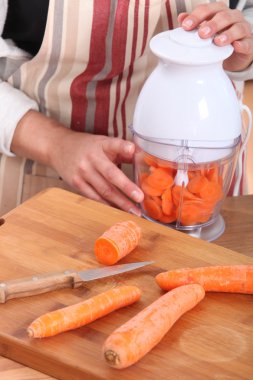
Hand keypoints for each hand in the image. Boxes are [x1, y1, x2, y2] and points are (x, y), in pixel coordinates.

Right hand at [11, 110, 143, 214]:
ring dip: (120, 202)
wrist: (58, 147)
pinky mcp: (76, 183)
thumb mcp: (103, 143)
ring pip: (104, 190)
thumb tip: (143, 159)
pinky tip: (117, 211)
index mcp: (101, 144)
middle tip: (140, 198)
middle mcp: (92, 158)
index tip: (132, 150)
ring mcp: (83, 172)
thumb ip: (122, 151)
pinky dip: (107, 205)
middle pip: (110, 174)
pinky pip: (94, 197)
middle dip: (126, 187)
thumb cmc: (87, 147)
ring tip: (134, 212)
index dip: (123, 147)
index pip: (113, 144)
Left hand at [178, 2, 252, 71]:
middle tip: (201, 34)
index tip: (186, 26)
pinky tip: (236, 46)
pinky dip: (242, 44)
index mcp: (219, 12)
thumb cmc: (219, 38)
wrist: (235, 54)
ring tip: (217, 42)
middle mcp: (232, 17)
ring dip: (227, 34)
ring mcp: (242, 29)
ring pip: (237, 28)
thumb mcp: (206, 31)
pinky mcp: (248, 43)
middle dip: (212, 24)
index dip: (196, 16)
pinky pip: (246, 43)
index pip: (207, 9)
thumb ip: (195, 24)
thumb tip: (181, 17)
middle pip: (223, 16)